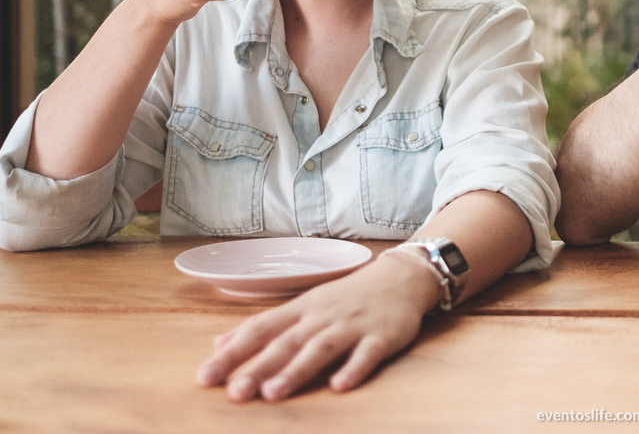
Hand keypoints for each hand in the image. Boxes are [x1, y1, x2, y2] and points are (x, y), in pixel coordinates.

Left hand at [197, 251, 441, 402]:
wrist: (401, 277)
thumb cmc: (347, 296)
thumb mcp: (304, 305)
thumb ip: (264, 326)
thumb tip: (218, 343)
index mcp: (301, 310)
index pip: (260, 330)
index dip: (233, 353)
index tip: (205, 377)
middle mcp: (323, 316)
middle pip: (287, 342)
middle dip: (259, 367)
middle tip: (235, 393)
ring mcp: (353, 325)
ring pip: (321, 347)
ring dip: (297, 370)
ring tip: (273, 394)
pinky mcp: (382, 335)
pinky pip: (367, 353)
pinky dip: (354, 369)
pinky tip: (339, 387)